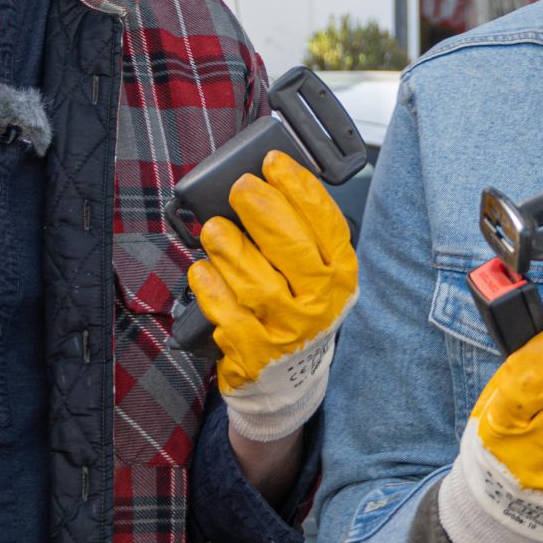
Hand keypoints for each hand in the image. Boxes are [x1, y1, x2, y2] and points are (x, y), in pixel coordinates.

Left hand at [185, 150, 356, 443]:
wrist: (289, 380)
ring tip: (214, 229)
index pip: (325, 224)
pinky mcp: (255, 351)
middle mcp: (319, 303)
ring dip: (231, 249)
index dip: (299, 187)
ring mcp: (288, 330)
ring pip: (256, 283)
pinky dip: (212, 289)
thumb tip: (266, 183)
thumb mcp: (319, 276)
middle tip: (241, 187)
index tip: (274, 162)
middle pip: (292, 249)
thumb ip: (303, 236)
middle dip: (264, 210)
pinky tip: (202, 270)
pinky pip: (229, 314)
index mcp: (340, 276)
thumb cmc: (300, 314)